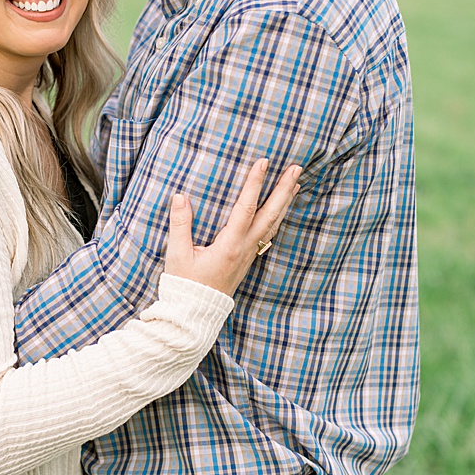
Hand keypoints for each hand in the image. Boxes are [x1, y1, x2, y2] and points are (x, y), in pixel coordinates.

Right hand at [163, 158, 301, 296]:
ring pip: (273, 224)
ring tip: (296, 184)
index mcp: (229, 245)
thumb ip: (180, 224)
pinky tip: (280, 211)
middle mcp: (244, 248)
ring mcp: (249, 254)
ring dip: (285, 202)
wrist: (196, 312)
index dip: (254, 183)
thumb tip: (180, 197)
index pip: (245, 207)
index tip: (263, 162)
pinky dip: (277, 218)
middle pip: (270, 214)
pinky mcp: (248, 260)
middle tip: (296, 169)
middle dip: (284, 189)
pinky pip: (268, 234)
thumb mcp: (178, 254)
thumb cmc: (186, 284)